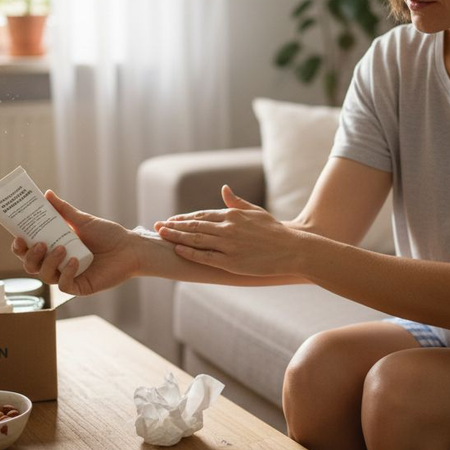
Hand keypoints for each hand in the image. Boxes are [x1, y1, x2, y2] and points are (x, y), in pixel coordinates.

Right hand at [11, 190, 140, 295]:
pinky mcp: (80, 287)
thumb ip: (63, 210)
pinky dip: (66, 273)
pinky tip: (73, 261)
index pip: (29, 251)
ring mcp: (68, 277)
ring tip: (60, 248)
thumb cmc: (107, 234)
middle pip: (31, 266)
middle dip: (30, 256)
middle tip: (38, 243)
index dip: (19, 247)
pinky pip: (65, 285)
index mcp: (53, 249)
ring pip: (45, 276)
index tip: (18, 236)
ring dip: (49, 262)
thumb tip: (47, 194)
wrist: (129, 247)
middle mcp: (57, 264)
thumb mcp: (82, 220)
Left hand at [153, 185, 301, 276]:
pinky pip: (205, 256)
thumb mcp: (255, 212)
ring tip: (160, 235)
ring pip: (196, 239)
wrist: (292, 249)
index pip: (202, 215)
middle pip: (194, 225)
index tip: (171, 219)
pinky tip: (177, 248)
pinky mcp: (231, 262)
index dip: (184, 217)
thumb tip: (224, 188)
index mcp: (233, 215)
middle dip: (174, 225)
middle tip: (156, 226)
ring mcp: (228, 245)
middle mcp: (228, 228)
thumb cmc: (274, 231)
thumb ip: (237, 201)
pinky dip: (189, 252)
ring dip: (176, 236)